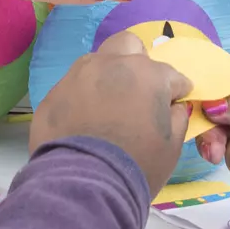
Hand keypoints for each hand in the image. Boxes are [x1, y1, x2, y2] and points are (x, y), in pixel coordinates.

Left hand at [29, 32, 192, 195]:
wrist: (84, 185)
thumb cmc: (137, 165)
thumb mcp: (171, 147)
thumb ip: (177, 118)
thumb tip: (173, 108)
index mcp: (147, 74)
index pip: (171, 75)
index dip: (176, 89)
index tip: (175, 100)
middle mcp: (111, 64)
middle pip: (128, 45)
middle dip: (137, 61)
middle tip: (138, 89)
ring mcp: (77, 76)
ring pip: (95, 62)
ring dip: (105, 77)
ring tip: (105, 106)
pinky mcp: (52, 94)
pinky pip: (71, 88)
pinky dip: (80, 99)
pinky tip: (81, 122)